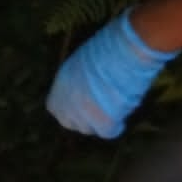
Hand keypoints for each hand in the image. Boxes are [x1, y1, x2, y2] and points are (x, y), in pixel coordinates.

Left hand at [47, 10, 178, 138]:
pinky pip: (108, 132)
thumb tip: (84, 88)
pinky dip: (115, 127)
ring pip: (89, 129)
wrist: (124, 51)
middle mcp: (65, 106)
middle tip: (101, 110)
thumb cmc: (107, 49)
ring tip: (114, 107)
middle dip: (84, 118)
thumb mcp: (80, 64)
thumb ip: (77, 81)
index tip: (85, 104)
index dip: (71, 108)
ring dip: (99, 122)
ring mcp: (82, 116)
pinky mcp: (102, 122)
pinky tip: (121, 120)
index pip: (57, 109)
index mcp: (57, 89)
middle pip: (70, 123)